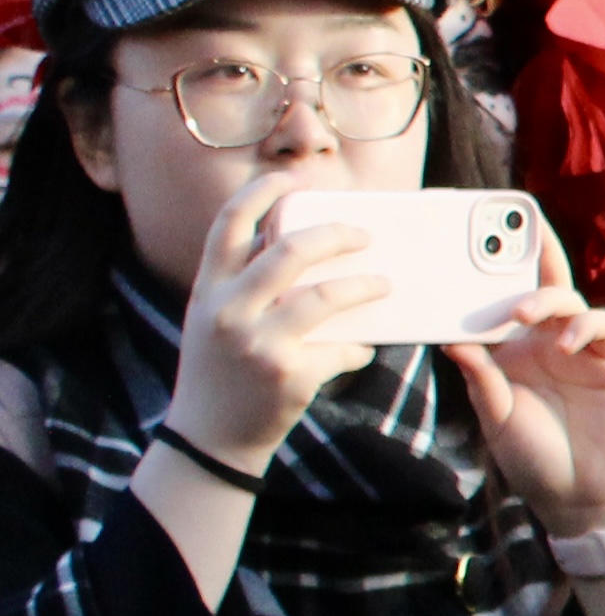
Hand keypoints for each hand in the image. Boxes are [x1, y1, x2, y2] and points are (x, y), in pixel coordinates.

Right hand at [166, 173, 394, 471]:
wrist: (209, 438)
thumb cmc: (220, 371)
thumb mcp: (214, 320)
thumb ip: (245, 285)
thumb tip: (307, 248)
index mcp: (208, 289)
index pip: (229, 223)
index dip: (262, 192)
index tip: (292, 177)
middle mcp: (228, 310)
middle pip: (289, 249)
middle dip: (335, 234)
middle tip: (364, 235)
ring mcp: (258, 342)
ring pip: (325, 296)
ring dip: (364, 286)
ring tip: (384, 284)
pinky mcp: (288, 374)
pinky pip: (342, 348)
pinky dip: (357, 348)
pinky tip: (359, 349)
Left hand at [444, 225, 604, 538]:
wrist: (578, 495)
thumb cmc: (533, 457)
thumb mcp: (495, 417)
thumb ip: (481, 377)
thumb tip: (451, 341)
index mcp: (513, 351)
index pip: (502, 301)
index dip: (491, 271)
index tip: (470, 237)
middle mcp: (547, 342)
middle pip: (541, 285)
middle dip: (531, 252)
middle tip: (511, 232)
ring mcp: (582, 349)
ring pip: (568, 301)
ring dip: (546, 298)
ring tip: (524, 313)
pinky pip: (602, 327)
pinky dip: (584, 326)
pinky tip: (567, 343)